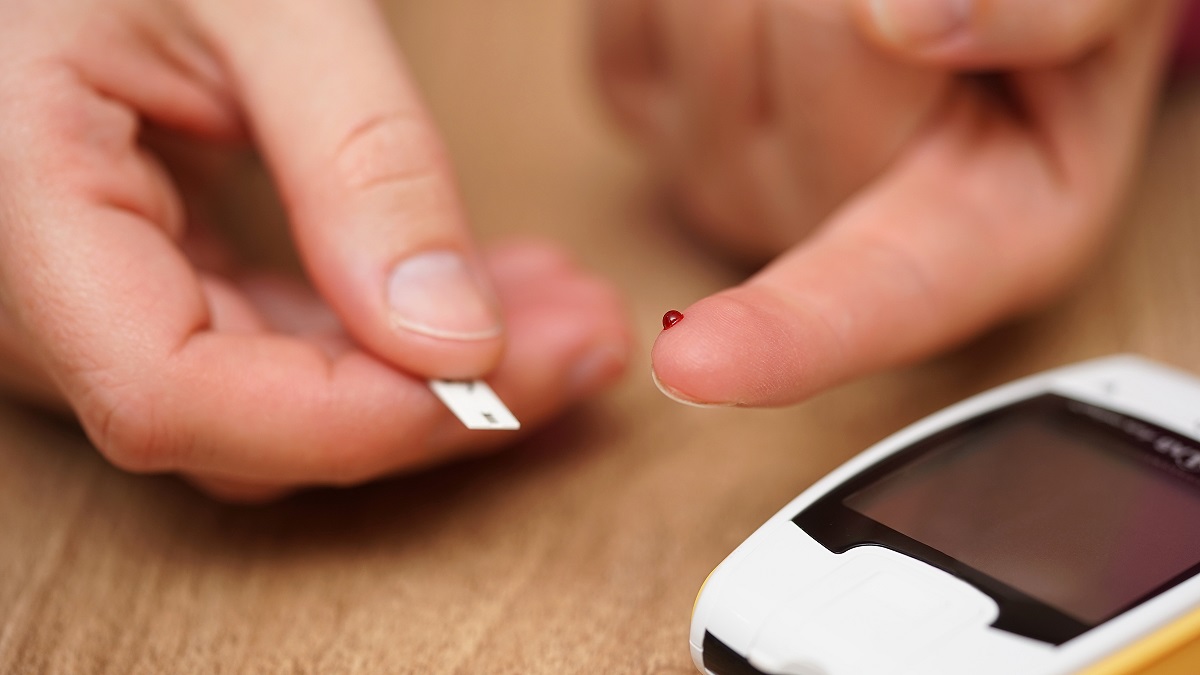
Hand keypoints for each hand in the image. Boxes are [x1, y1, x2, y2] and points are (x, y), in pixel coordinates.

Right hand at [0, 0, 630, 500]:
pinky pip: (284, 352)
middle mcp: (40, 292)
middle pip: (253, 424)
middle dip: (442, 399)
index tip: (502, 379)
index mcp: (24, 209)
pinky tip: (493, 293)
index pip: (168, 393)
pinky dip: (396, 334)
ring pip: (285, 405)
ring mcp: (98, 303)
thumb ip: (358, 161)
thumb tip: (454, 340)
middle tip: (584, 339)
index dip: (347, 418)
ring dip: (441, 371)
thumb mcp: (266, 3)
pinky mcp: (158, 289)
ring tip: (566, 309)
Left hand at [593, 0, 1177, 405]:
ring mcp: (720, 175)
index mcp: (973, 234)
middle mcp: (826, 232)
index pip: (875, 297)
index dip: (789, 331)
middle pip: (807, 51)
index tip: (696, 367)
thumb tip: (910, 22)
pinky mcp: (641, 109)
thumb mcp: (1110, 2)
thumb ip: (1053, 11)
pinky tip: (761, 2)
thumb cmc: (1044, 12)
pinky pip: (638, 16)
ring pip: (715, 25)